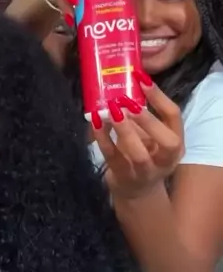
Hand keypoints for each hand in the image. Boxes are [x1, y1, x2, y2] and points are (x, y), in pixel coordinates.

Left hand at [92, 76, 183, 199]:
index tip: (141, 79)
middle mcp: (166, 160)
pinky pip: (113, 157)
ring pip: (139, 154)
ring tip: (110, 111)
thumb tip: (124, 85)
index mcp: (176, 143)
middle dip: (148, 120)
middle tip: (126, 102)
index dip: (159, 97)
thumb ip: (141, 117)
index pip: (174, 117)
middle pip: (168, 141)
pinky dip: (103, 139)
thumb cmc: (142, 155)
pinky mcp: (124, 178)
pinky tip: (95, 122)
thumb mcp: (148, 136)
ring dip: (124, 130)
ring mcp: (146, 172)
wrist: (136, 192)